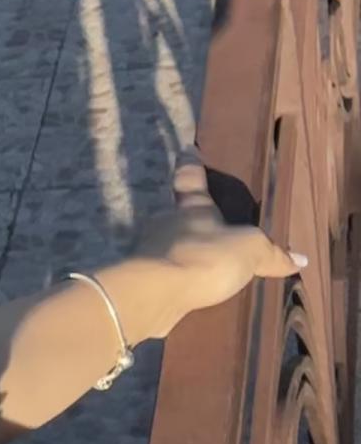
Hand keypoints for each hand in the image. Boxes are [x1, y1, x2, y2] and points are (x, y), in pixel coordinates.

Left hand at [130, 151, 303, 334]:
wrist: (155, 294)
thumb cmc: (203, 257)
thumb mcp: (249, 250)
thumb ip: (271, 254)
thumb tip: (300, 259)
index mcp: (191, 207)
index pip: (190, 178)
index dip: (190, 164)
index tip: (186, 150)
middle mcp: (164, 223)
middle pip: (178, 218)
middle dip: (191, 224)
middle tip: (210, 231)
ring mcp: (148, 252)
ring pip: (170, 248)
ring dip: (185, 256)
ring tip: (207, 269)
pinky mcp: (141, 281)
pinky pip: (165, 277)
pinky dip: (178, 282)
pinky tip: (192, 293)